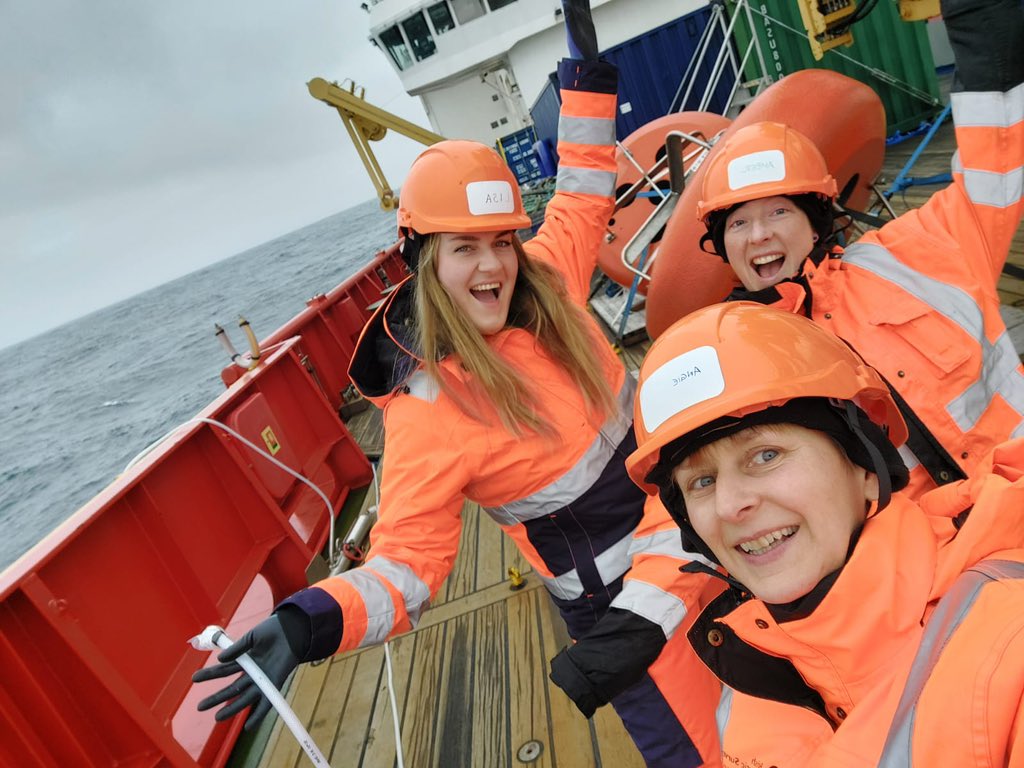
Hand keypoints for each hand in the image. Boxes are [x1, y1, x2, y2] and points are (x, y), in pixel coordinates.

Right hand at [192, 614, 299, 730]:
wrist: (294, 629)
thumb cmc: (273, 630)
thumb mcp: (252, 636)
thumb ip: (237, 647)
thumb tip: (220, 659)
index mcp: (244, 660)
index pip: (224, 670)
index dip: (209, 674)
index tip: (194, 678)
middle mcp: (252, 673)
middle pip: (231, 688)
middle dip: (216, 698)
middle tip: (200, 706)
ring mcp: (263, 679)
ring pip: (244, 698)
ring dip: (232, 709)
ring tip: (217, 718)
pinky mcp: (275, 683)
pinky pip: (266, 703)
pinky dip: (258, 715)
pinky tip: (248, 727)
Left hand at [562, 0, 598, 60]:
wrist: (585, 59)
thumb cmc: (579, 51)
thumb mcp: (574, 35)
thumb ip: (570, 21)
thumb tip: (566, 6)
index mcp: (570, 17)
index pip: (567, 0)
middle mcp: (574, 15)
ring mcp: (580, 17)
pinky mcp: (586, 20)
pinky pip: (585, 4)